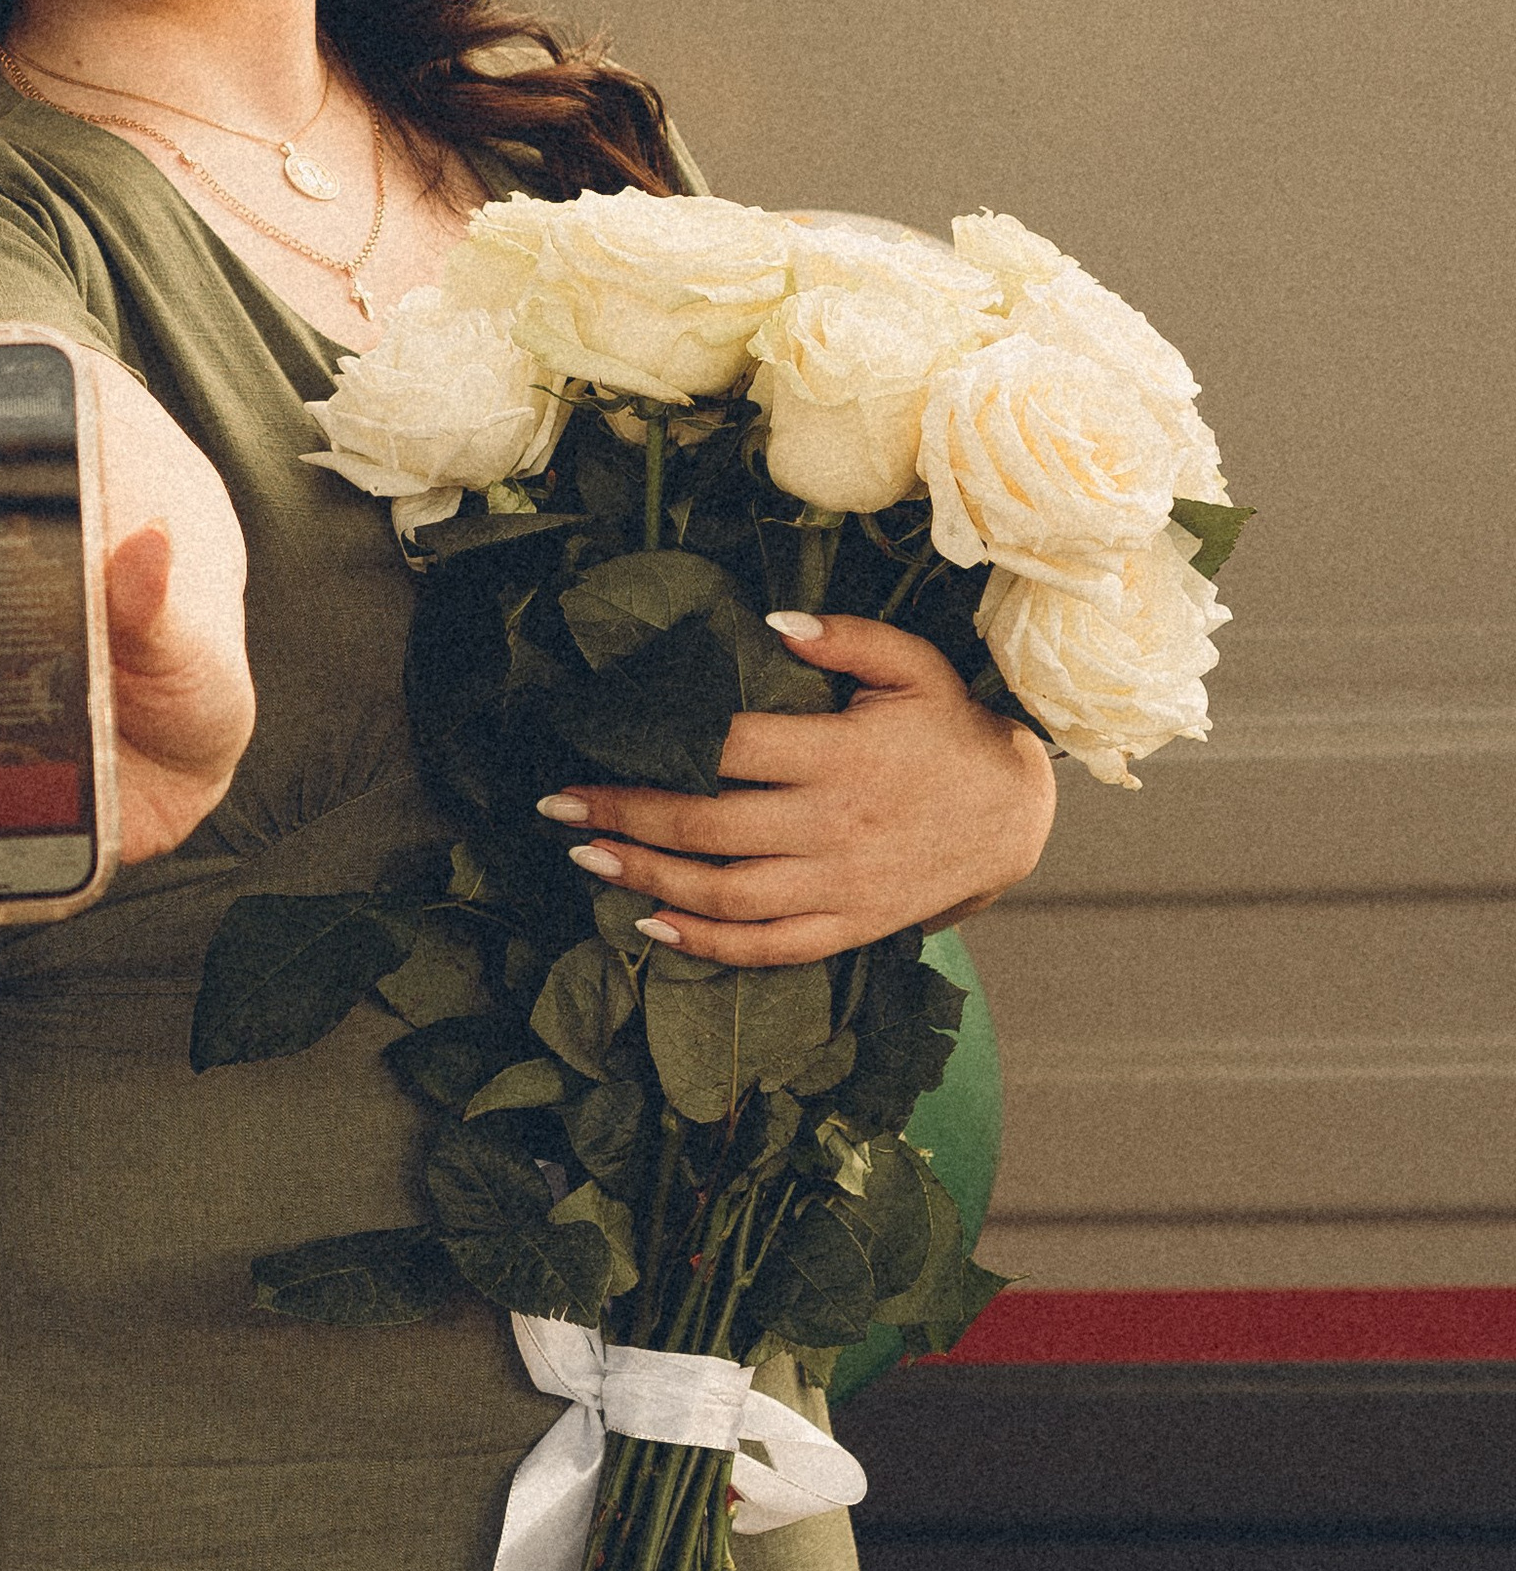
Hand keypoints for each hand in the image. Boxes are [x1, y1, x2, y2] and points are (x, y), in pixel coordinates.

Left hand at [540, 612, 1056, 966]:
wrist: (1013, 815)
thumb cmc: (948, 729)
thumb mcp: (914, 665)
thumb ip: (845, 636)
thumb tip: (773, 621)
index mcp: (843, 755)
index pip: (733, 750)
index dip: (658, 746)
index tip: (593, 740)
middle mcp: (835, 826)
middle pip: (710, 827)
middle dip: (626, 815)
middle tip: (557, 806)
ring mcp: (841, 886)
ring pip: (726, 894)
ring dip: (647, 878)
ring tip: (586, 856)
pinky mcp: (849, 927)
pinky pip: (768, 949)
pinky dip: (704, 945)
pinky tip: (648, 925)